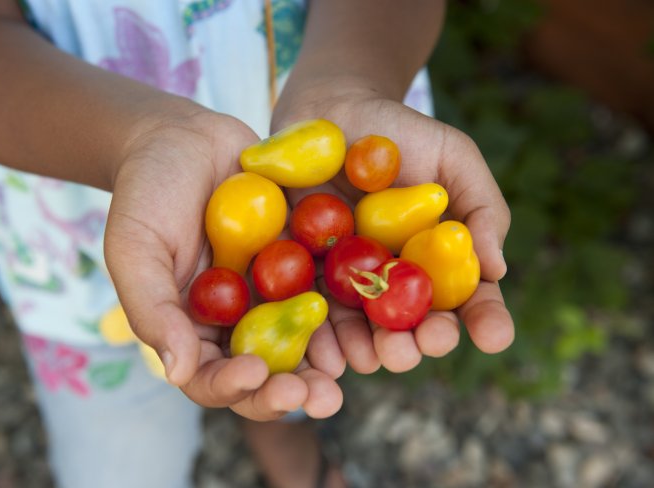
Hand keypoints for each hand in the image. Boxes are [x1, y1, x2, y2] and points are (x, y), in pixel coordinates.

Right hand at [104, 110, 342, 419]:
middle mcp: (237, 320)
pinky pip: (329, 290)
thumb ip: (152, 309)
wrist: (184, 137)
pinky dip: (350, 307)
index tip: (253, 375)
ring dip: (331, 359)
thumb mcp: (135, 247)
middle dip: (292, 390)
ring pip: (305, 340)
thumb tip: (179, 373)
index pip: (211, 377)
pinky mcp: (303, 262)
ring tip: (359, 367)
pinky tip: (373, 314)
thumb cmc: (147, 191)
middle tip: (321, 399)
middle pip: (266, 372)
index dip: (232, 386)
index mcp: (193, 329)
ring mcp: (273, 292)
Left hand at [272, 90, 513, 373]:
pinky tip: (327, 356)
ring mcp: (350, 279)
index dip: (484, 320)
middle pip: (413, 322)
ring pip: (363, 327)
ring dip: (371, 349)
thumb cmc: (399, 132)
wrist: (330, 110)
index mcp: (437, 258)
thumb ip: (481, 207)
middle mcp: (396, 277)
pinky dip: (319, 338)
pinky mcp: (306, 272)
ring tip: (374, 358)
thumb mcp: (454, 158)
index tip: (494, 337)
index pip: (468, 298)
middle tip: (419, 346)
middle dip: (419, 342)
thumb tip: (497, 269)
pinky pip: (312, 310)